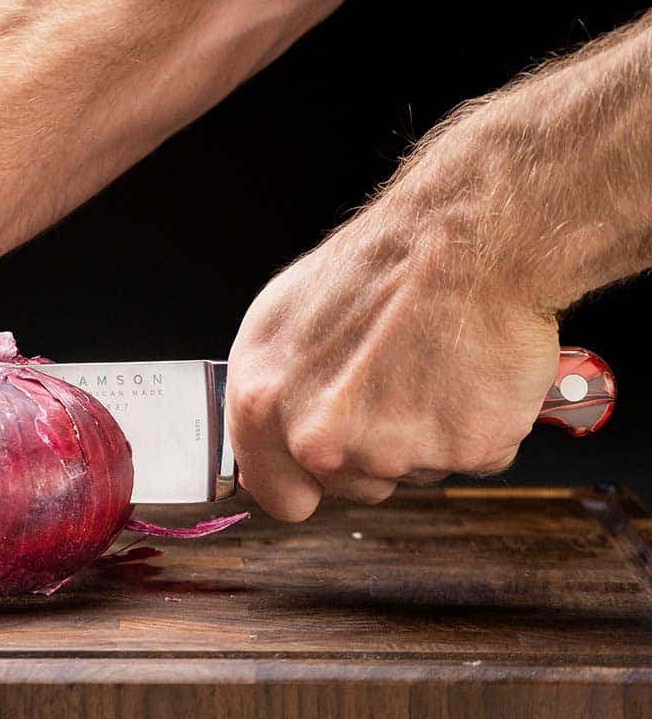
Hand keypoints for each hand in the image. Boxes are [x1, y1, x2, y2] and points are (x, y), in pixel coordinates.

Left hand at [225, 169, 559, 520]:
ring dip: (423, 436)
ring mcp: (392, 451)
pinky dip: (474, 427)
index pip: (277, 495)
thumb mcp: (279, 321)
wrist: (463, 242)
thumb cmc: (374, 270)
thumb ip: (267, 396)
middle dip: (371, 449)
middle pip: (351, 487)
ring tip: (427, 367)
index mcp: (263, 407)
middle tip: (390, 381)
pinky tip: (465, 376)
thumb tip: (267, 446)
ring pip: (411, 472)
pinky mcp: (463, 452)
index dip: (304, 479)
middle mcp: (318, 439)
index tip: (324, 461)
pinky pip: (469, 460)